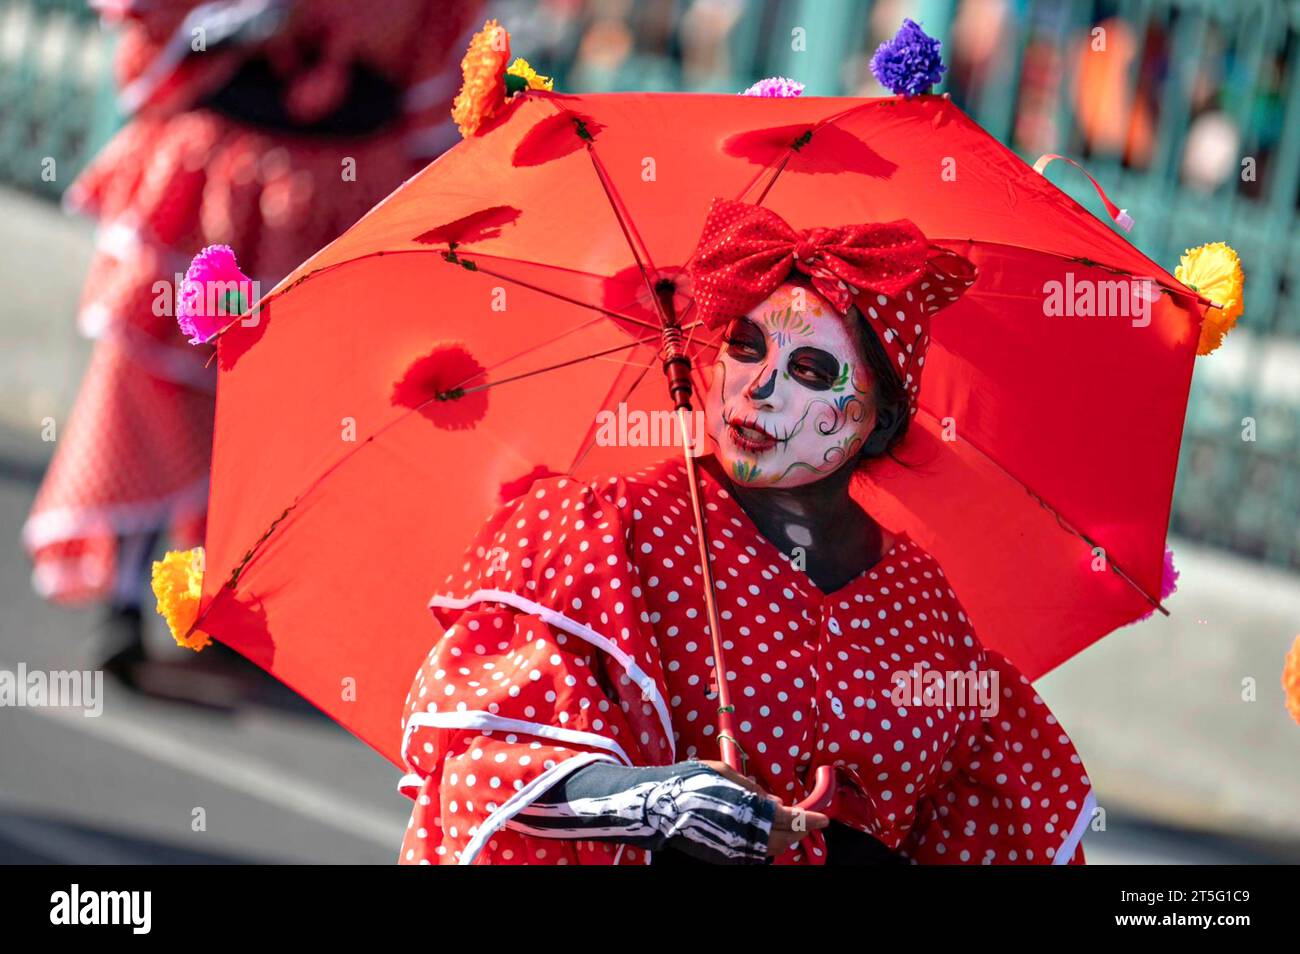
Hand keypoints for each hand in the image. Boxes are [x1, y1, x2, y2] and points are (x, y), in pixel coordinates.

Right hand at [697, 760, 830, 857]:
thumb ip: (752, 787)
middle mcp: (744, 831)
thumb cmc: (689, 781)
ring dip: (783, 838)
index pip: (788, 818)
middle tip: (809, 822)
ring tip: (788, 827)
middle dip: (799, 830)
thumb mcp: (722, 772)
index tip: (824, 819)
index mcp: (747, 807)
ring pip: (770, 849)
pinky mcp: (724, 856)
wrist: (658, 808)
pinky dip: (765, 843)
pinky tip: (764, 832)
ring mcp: (734, 847)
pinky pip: (753, 852)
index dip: (809, 819)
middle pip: (783, 838)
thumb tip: (777, 802)